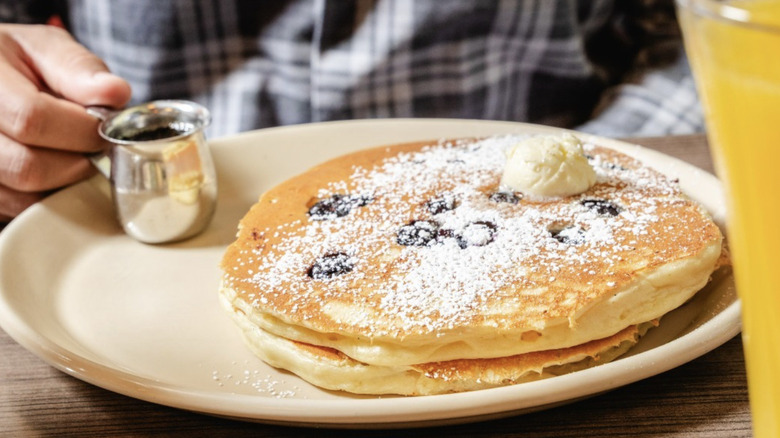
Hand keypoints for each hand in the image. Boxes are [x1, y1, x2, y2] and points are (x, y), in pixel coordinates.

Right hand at [0, 24, 130, 222]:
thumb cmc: (16, 62)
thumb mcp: (44, 49)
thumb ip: (78, 69)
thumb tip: (115, 93)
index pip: (32, 119)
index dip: (81, 131)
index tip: (105, 129)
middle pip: (26, 166)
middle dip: (77, 162)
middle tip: (94, 148)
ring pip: (22, 195)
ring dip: (64, 183)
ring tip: (73, 155)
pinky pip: (15, 208)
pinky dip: (46, 196)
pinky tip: (54, 169)